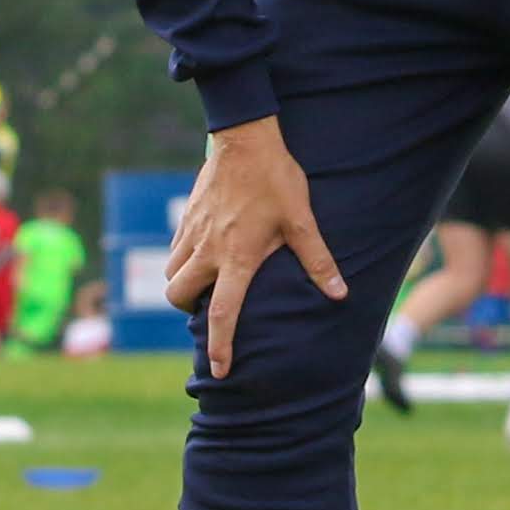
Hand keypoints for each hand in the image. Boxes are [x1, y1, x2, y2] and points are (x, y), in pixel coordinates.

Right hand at [165, 117, 344, 377]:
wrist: (245, 138)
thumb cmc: (276, 179)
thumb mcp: (301, 220)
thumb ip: (318, 260)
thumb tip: (339, 293)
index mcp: (236, 257)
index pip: (223, 312)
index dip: (220, 346)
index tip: (219, 370)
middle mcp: (207, 250)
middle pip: (177, 296)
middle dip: (188, 311)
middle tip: (212, 307)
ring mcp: (192, 232)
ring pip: (170, 273)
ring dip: (184, 284)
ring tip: (208, 281)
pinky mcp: (186, 216)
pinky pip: (174, 248)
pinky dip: (183, 259)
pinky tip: (205, 252)